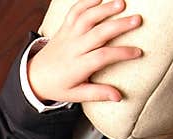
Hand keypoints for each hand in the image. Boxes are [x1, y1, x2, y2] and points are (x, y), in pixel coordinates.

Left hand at [28, 0, 142, 102]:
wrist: (34, 76)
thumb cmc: (58, 86)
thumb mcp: (76, 95)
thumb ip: (97, 93)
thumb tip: (118, 96)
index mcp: (77, 67)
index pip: (102, 57)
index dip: (121, 53)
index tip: (138, 52)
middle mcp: (73, 48)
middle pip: (97, 33)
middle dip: (118, 25)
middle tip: (137, 20)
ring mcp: (68, 35)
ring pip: (86, 18)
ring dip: (104, 9)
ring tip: (122, 3)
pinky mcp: (64, 27)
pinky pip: (74, 11)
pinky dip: (86, 2)